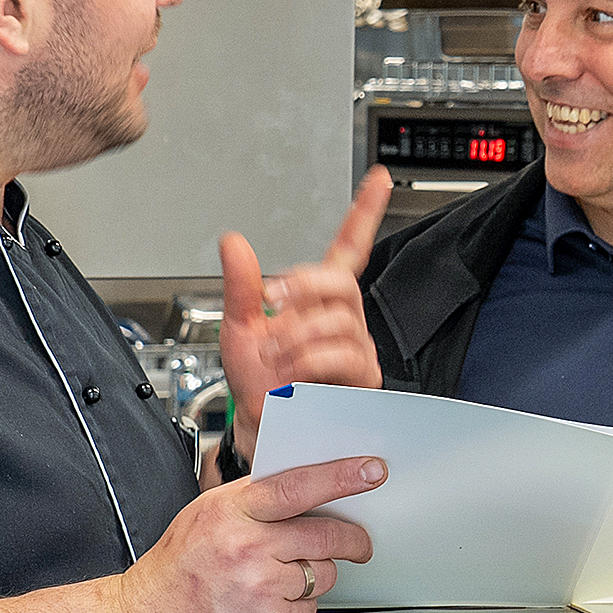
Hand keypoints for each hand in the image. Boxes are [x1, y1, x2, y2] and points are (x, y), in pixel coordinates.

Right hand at [116, 455, 380, 612]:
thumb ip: (254, 499)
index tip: (371, 471)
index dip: (341, 477)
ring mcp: (259, 588)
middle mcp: (247, 547)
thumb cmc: (177, 566)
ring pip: (323, 573)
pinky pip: (309, 607)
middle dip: (353, 539)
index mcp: (232, 511)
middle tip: (359, 543)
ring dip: (316, 573)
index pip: (298, 487)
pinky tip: (270, 602)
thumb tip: (306, 487)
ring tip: (283, 577)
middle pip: (325, 535)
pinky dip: (299, 605)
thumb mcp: (206, 513)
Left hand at [221, 169, 391, 464]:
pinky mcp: (360, 381)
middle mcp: (343, 322)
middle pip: (341, 281)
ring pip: (339, 321)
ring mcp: (355, 351)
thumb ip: (239, 286)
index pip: (349, 248)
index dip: (364, 213)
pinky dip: (308, 361)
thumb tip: (234, 242)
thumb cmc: (256, 387)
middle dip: (304, 285)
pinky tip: (291, 375)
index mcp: (317, 302)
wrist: (261, 432)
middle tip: (272, 300)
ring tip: (273, 355)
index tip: (379, 180)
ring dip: (296, 334)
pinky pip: (342, 356)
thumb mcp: (238, 329)